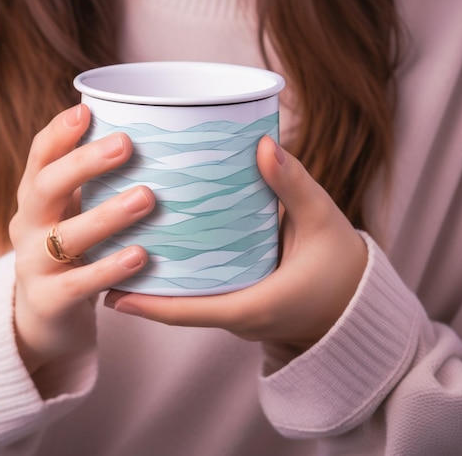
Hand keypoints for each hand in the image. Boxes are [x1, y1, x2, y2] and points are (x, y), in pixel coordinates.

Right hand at [9, 104, 154, 393]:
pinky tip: (140, 255)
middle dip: (83, 164)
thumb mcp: (73, 211)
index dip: (58, 133)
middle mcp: (26, 225)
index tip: (86, 111)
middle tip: (126, 144)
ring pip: (65, 236)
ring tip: (145, 198)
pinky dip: (109, 268)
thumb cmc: (72, 248)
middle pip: (44, 187)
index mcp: (34, 197)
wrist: (44, 315)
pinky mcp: (47, 300)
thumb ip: (95, 181)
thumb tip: (150, 135)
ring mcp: (32, 264)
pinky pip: (78, 284)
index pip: (39, 157)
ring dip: (106, 215)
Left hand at [104, 136, 367, 351]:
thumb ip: (294, 184)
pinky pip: (200, 294)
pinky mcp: (240, 300)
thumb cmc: (343, 265)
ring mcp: (236, 311)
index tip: (109, 293)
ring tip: (119, 248)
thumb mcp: (322, 221)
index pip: (189, 312)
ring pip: (185, 301)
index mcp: (253, 306)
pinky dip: (177, 277)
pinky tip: (161, 247)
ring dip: (154, 282)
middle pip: (176, 307)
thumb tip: (263, 144)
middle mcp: (237, 316)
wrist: (357, 299)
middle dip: (140, 289)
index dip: (147, 306)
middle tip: (104, 255)